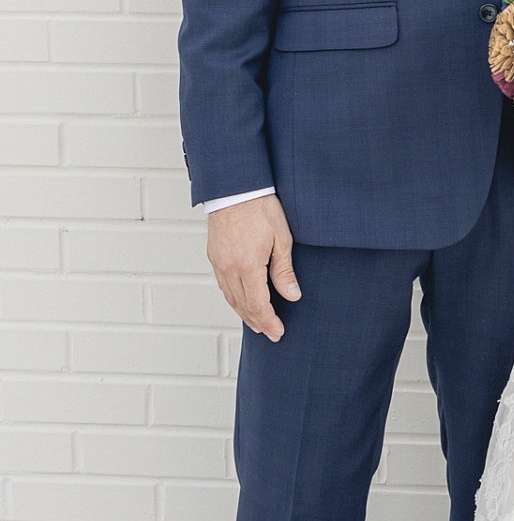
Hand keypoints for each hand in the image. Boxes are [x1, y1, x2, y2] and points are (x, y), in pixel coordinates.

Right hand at [207, 194, 299, 342]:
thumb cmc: (260, 207)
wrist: (235, 187)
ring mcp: (219, 263)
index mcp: (247, 265)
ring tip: (257, 324)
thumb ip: (284, 270)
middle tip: (271, 334)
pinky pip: (223, 286)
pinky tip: (242, 302)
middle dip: (258, 322)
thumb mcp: (282, 238)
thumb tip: (292, 296)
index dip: (269, 321)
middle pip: (243, 305)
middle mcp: (229, 268)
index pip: (258, 305)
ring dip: (244, 314)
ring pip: (230, 298)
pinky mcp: (214, 256)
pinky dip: (234, 299)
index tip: (279, 332)